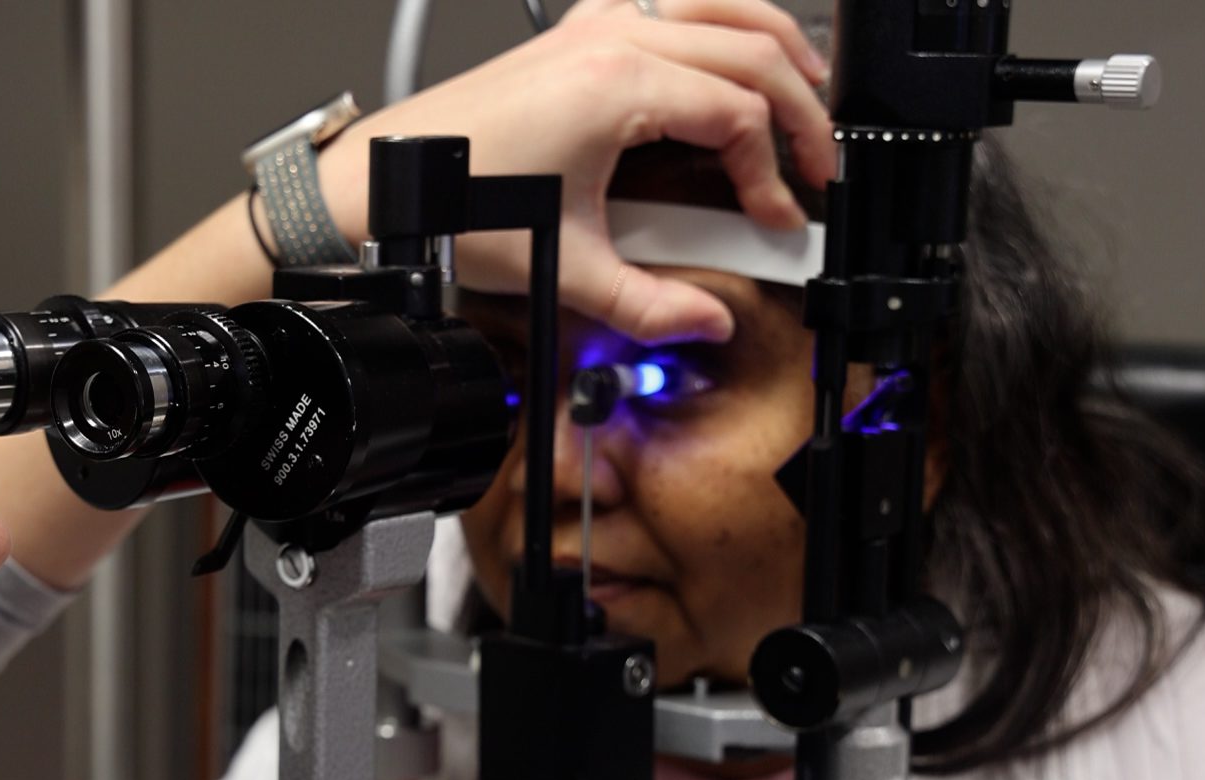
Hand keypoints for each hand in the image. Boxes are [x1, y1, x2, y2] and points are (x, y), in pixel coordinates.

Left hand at [315, 0, 834, 343]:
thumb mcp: (561, 267)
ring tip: (807, 91)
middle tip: (818, 164)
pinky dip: (718, 21)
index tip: (777, 218)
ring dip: (774, 43)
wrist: (386, 180)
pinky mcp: (576, 34)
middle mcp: (614, 39)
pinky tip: (730, 52)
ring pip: (721, 4)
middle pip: (751, 49)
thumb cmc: (456, 203)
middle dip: (800, 109)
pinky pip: (673, 1)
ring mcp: (595, 26)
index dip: (773, 175)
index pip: (740, 116)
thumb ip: (643, 305)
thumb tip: (702, 323)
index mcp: (620, 86)